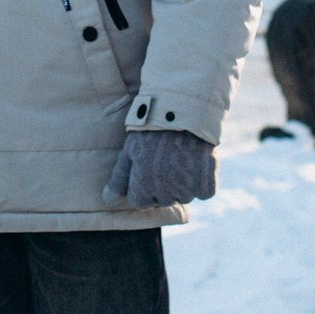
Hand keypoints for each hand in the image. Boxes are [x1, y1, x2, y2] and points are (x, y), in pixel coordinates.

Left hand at [103, 128, 217, 208]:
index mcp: (142, 186)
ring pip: (184, 196)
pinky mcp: (205, 183)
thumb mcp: (130, 150)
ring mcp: (186, 188)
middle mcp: (163, 192)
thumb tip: (108, 201)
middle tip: (166, 160)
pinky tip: (197, 162)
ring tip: (182, 157)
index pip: (140, 202)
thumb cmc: (151, 130)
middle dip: (163, 185)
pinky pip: (205, 193)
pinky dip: (203, 181)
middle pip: (163, 200)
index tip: (149, 169)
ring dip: (183, 183)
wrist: (183, 111)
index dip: (143, 187)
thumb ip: (119, 178)